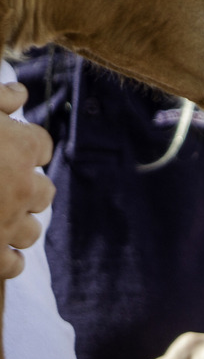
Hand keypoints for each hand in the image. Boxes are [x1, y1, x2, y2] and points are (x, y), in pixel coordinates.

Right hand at [0, 83, 54, 278]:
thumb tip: (21, 94)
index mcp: (20, 147)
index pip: (43, 146)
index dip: (28, 146)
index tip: (14, 146)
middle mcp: (22, 186)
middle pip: (44, 192)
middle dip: (27, 188)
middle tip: (4, 184)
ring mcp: (7, 222)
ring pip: (32, 230)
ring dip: (18, 224)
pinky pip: (13, 264)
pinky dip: (7, 259)